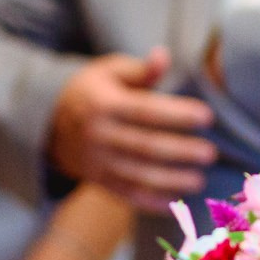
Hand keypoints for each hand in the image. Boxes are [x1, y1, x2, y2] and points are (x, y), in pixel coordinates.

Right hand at [48, 48, 215, 210]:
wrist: (49, 123)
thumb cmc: (92, 90)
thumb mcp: (110, 72)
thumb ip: (141, 70)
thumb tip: (163, 56)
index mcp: (104, 104)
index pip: (146, 111)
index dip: (177, 114)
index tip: (207, 116)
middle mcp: (99, 135)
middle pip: (145, 147)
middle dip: (180, 152)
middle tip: (210, 153)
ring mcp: (98, 162)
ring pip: (138, 175)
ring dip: (171, 181)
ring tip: (199, 181)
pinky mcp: (99, 181)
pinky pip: (127, 195)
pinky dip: (151, 202)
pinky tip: (176, 203)